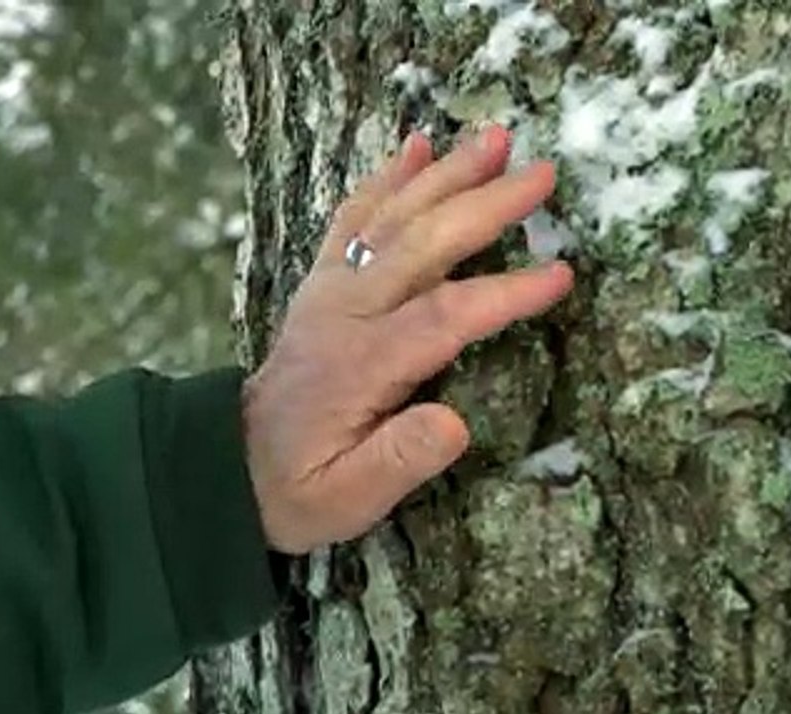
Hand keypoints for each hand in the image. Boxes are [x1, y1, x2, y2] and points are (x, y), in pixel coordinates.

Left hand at [241, 125, 573, 553]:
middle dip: (484, 205)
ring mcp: (330, 290)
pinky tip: (416, 146)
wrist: (229, 467)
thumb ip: (400, 460)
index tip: (560, 273)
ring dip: (444, 174)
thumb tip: (456, 425)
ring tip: (496, 137)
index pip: (443, 317)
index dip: (503, 293)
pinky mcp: (323, 282)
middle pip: (421, 245)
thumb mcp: (349, 499)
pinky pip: (354, 219)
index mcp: (361, 366)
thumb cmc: (302, 487)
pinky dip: (386, 178)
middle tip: (542, 173)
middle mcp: (345, 313)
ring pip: (391, 219)